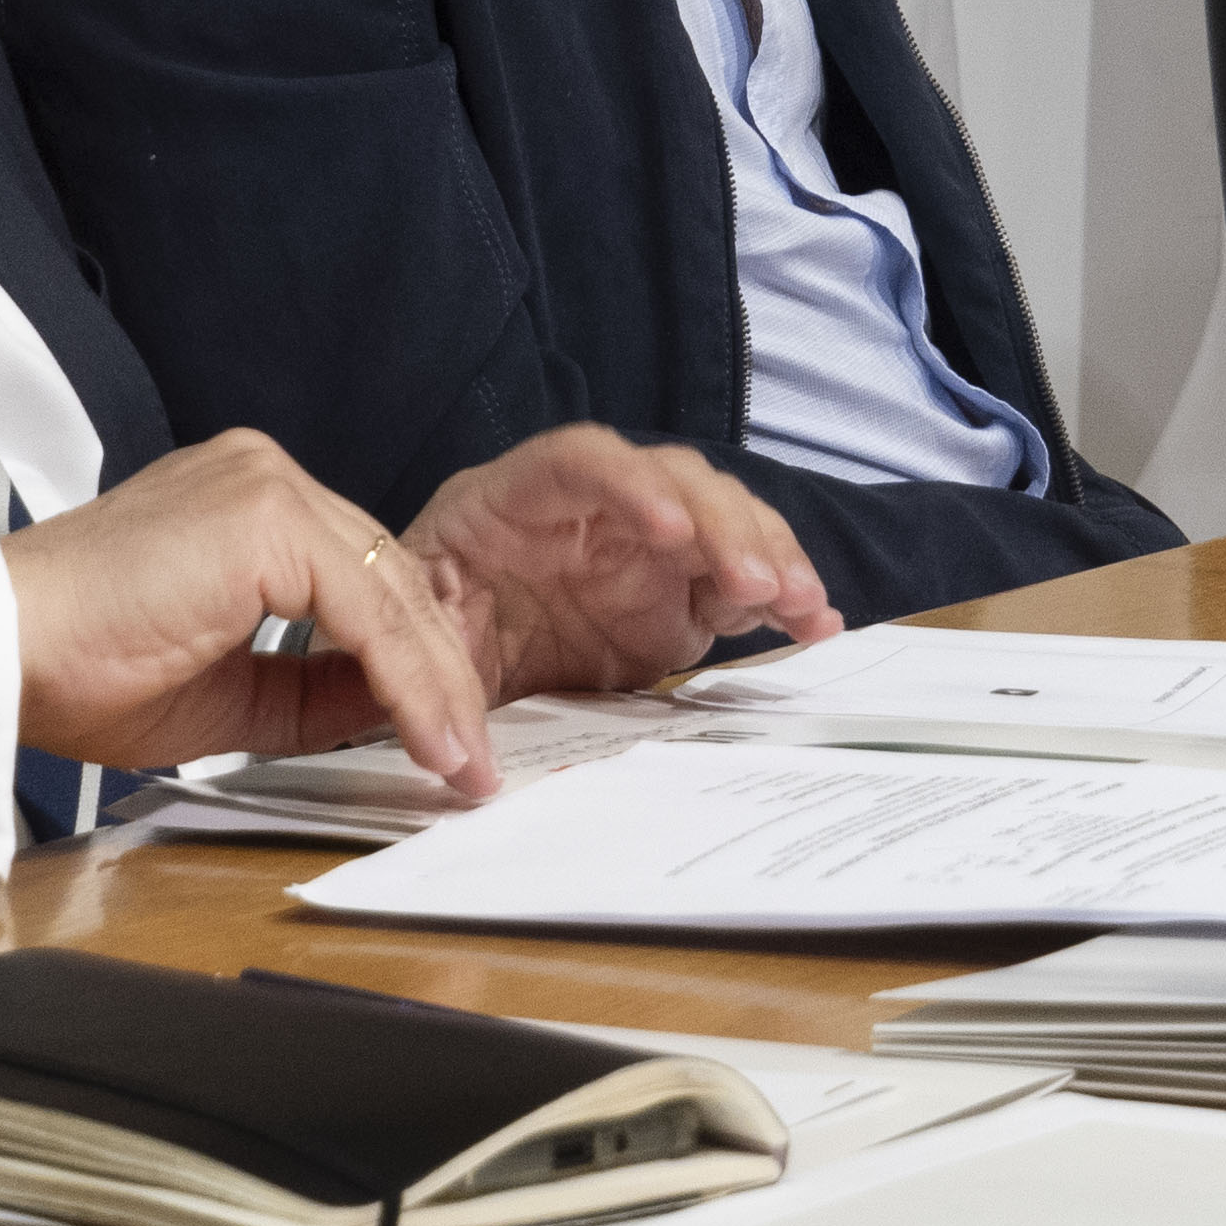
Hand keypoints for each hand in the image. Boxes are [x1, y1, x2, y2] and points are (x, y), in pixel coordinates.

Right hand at [0, 428, 499, 793]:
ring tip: (462, 763)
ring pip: (392, 592)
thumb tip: (394, 708)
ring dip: (438, 686)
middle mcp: (266, 475)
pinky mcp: (266, 517)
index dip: (413, 661)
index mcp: (250, 502)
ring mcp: (268, 485)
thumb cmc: (82, 668)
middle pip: (392, 579)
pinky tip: (428, 737)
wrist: (0, 651)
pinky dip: (406, 679)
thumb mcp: (230, 690)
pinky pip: (367, 608)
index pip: (365, 578)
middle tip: (474, 760)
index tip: (446, 735)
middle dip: (442, 677)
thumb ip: (313, 687)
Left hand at [406, 425, 835, 700]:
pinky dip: (780, 601)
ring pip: (720, 521)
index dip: (631, 487)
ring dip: (766, 555)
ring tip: (800, 604)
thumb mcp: (410, 654)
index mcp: (510, 500)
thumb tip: (462, 765)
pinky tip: (815, 625)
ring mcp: (643, 550)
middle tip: (758, 583)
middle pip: (674, 482)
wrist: (432, 663)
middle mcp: (591, 510)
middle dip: (723, 526)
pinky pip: (737, 584)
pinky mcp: (678, 597)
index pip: (580, 460)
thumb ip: (437, 690)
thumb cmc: (410, 638)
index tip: (672, 534)